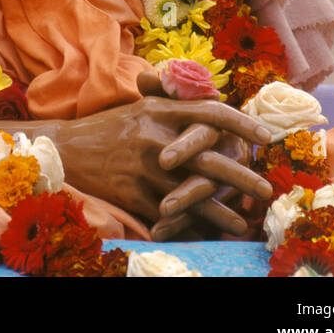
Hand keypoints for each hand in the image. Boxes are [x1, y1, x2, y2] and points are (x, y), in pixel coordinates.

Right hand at [46, 91, 271, 230]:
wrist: (67, 150)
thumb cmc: (109, 128)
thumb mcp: (140, 107)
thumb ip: (174, 102)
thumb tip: (213, 97)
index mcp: (160, 110)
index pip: (210, 113)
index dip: (241, 124)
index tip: (265, 137)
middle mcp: (155, 137)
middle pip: (209, 158)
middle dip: (241, 177)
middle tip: (266, 190)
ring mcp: (144, 168)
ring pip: (193, 194)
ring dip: (221, 211)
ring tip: (242, 223)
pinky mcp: (133, 194)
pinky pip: (168, 215)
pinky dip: (188, 226)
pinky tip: (206, 235)